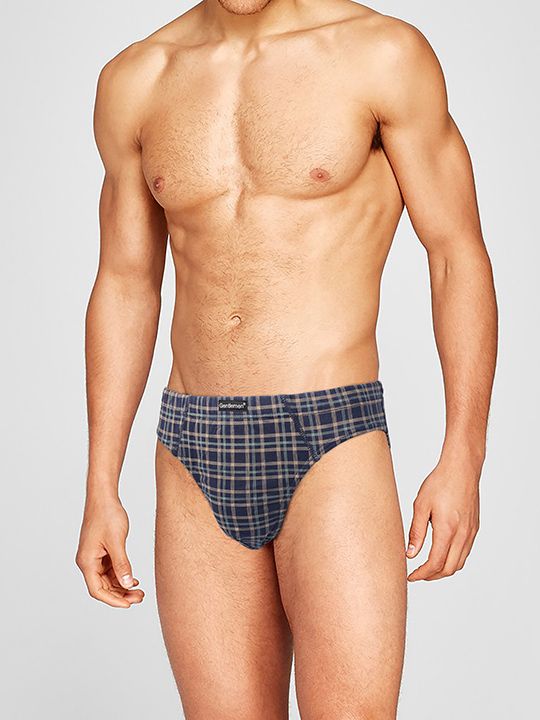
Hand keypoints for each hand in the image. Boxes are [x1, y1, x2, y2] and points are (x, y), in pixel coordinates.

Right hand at [76, 495, 144, 607]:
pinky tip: (134, 579)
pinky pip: (110, 570)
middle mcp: (87, 561)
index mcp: (86, 561)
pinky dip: (121, 576)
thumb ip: (122, 564)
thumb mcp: (117, 541)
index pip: (97, 590)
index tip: (129, 604)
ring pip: (107, 580)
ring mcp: (94, 557)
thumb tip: (128, 584)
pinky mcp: (101, 551)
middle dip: (121, 594)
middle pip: (103, 587)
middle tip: (140, 597)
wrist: (104, 496)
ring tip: (140, 591)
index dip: (113, 600)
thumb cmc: (107, 514)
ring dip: (122, 586)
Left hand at [406, 458, 479, 580]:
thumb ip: (416, 532)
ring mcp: (471, 532)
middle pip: (448, 568)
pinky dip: (453, 560)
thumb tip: (410, 554)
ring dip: (443, 570)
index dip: (421, 574)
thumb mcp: (421, 505)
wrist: (462, 468)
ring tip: (427, 568)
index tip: (410, 576)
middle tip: (417, 574)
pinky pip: (465, 552)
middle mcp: (462, 534)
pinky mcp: (474, 528)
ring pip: (459, 563)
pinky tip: (442, 554)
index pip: (435, 563)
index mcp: (447, 530)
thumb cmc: (440, 482)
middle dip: (431, 576)